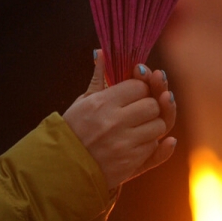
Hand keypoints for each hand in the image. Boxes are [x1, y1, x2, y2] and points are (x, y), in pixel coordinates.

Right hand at [63, 51, 176, 189]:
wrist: (62, 169)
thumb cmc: (73, 131)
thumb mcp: (82, 102)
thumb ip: (98, 77)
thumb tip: (101, 51)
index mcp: (102, 103)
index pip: (139, 86)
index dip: (141, 88)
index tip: (135, 93)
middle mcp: (115, 122)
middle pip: (153, 105)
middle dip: (150, 106)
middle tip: (139, 110)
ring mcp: (124, 144)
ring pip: (159, 126)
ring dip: (153, 125)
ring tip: (138, 127)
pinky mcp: (130, 163)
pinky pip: (154, 147)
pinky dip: (150, 143)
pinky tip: (137, 141)